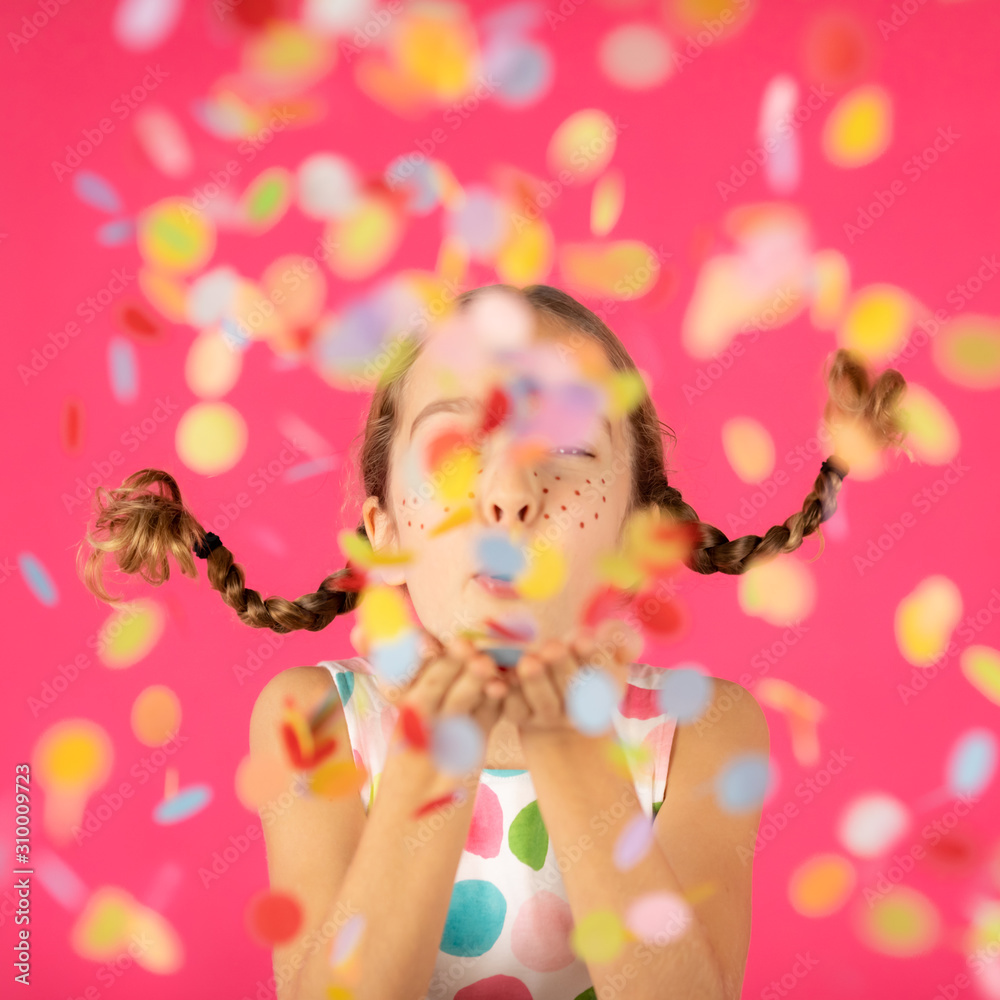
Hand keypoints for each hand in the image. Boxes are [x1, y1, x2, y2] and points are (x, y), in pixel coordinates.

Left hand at [498, 618, 642, 739]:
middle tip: (553, 648)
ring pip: (545, 701)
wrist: (560, 700)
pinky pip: (514, 708)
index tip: (582, 640)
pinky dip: (506, 695)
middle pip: (573, 690)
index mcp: (606, 689)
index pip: (605, 675)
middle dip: (562, 667)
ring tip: (529, 662)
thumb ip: (617, 639)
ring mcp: (550, 716)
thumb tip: (610, 634)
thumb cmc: (585, 663)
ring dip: (536, 682)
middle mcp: (579, 708)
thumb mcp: (606, 650)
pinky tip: (497, 681)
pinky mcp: (522, 717)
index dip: (594, 658)